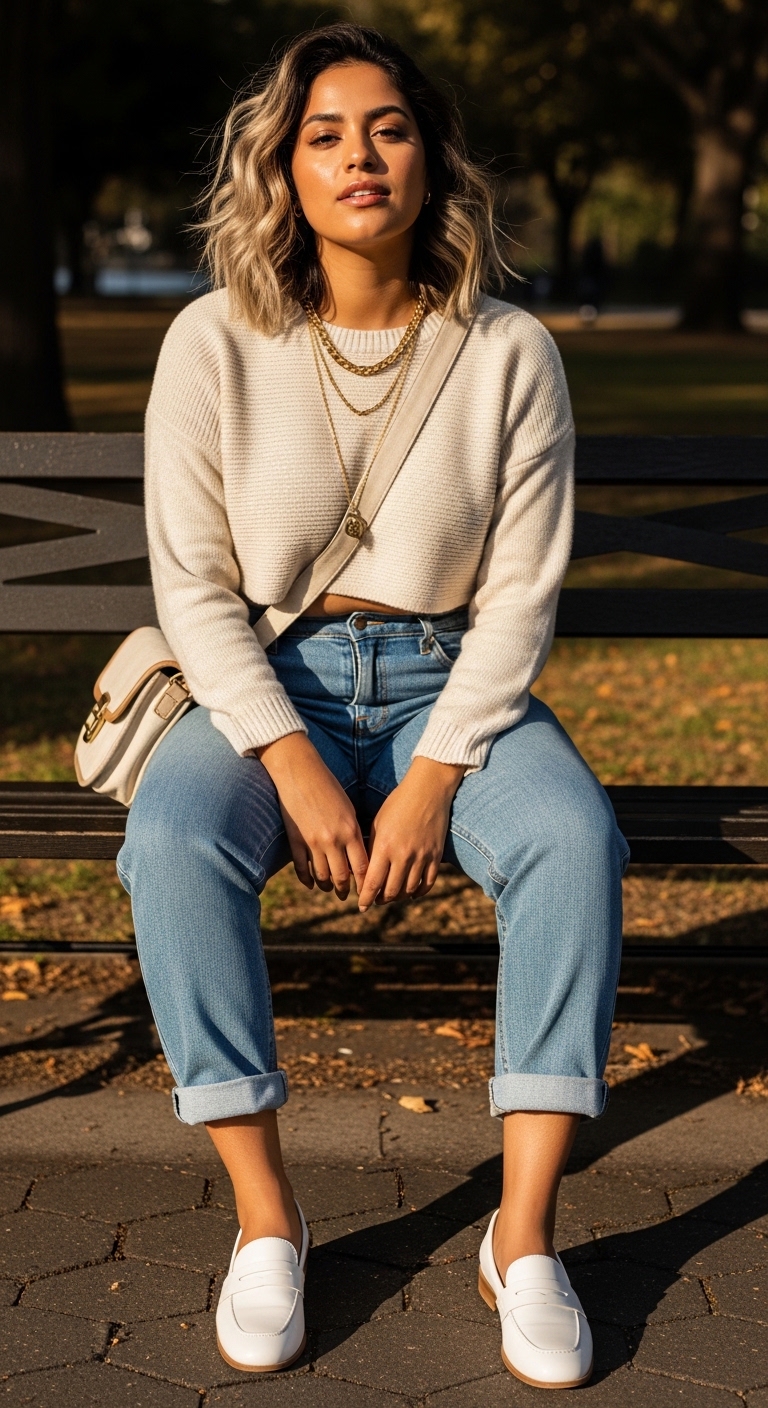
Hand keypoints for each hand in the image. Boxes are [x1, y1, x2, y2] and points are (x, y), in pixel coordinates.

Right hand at [257, 733, 367, 898]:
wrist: (299, 771)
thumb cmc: (328, 786)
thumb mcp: (348, 809)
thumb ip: (353, 833)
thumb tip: (357, 857)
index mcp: (350, 831)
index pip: (363, 867)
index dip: (366, 884)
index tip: (368, 891)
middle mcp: (332, 840)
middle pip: (342, 877)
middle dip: (345, 890)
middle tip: (347, 896)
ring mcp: (312, 842)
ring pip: (321, 876)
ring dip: (327, 887)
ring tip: (330, 890)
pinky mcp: (295, 840)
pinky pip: (301, 869)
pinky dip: (307, 879)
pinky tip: (311, 883)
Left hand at [358, 757, 464, 911]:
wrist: (428, 790)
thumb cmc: (398, 803)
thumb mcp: (378, 824)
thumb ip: (372, 849)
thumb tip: (364, 871)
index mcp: (384, 846)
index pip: (373, 882)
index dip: (366, 898)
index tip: (361, 906)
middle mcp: (403, 855)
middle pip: (391, 891)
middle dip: (381, 899)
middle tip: (376, 900)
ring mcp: (422, 856)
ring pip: (409, 889)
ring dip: (398, 897)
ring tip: (391, 896)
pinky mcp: (436, 855)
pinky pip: (427, 882)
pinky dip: (418, 892)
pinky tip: (411, 893)